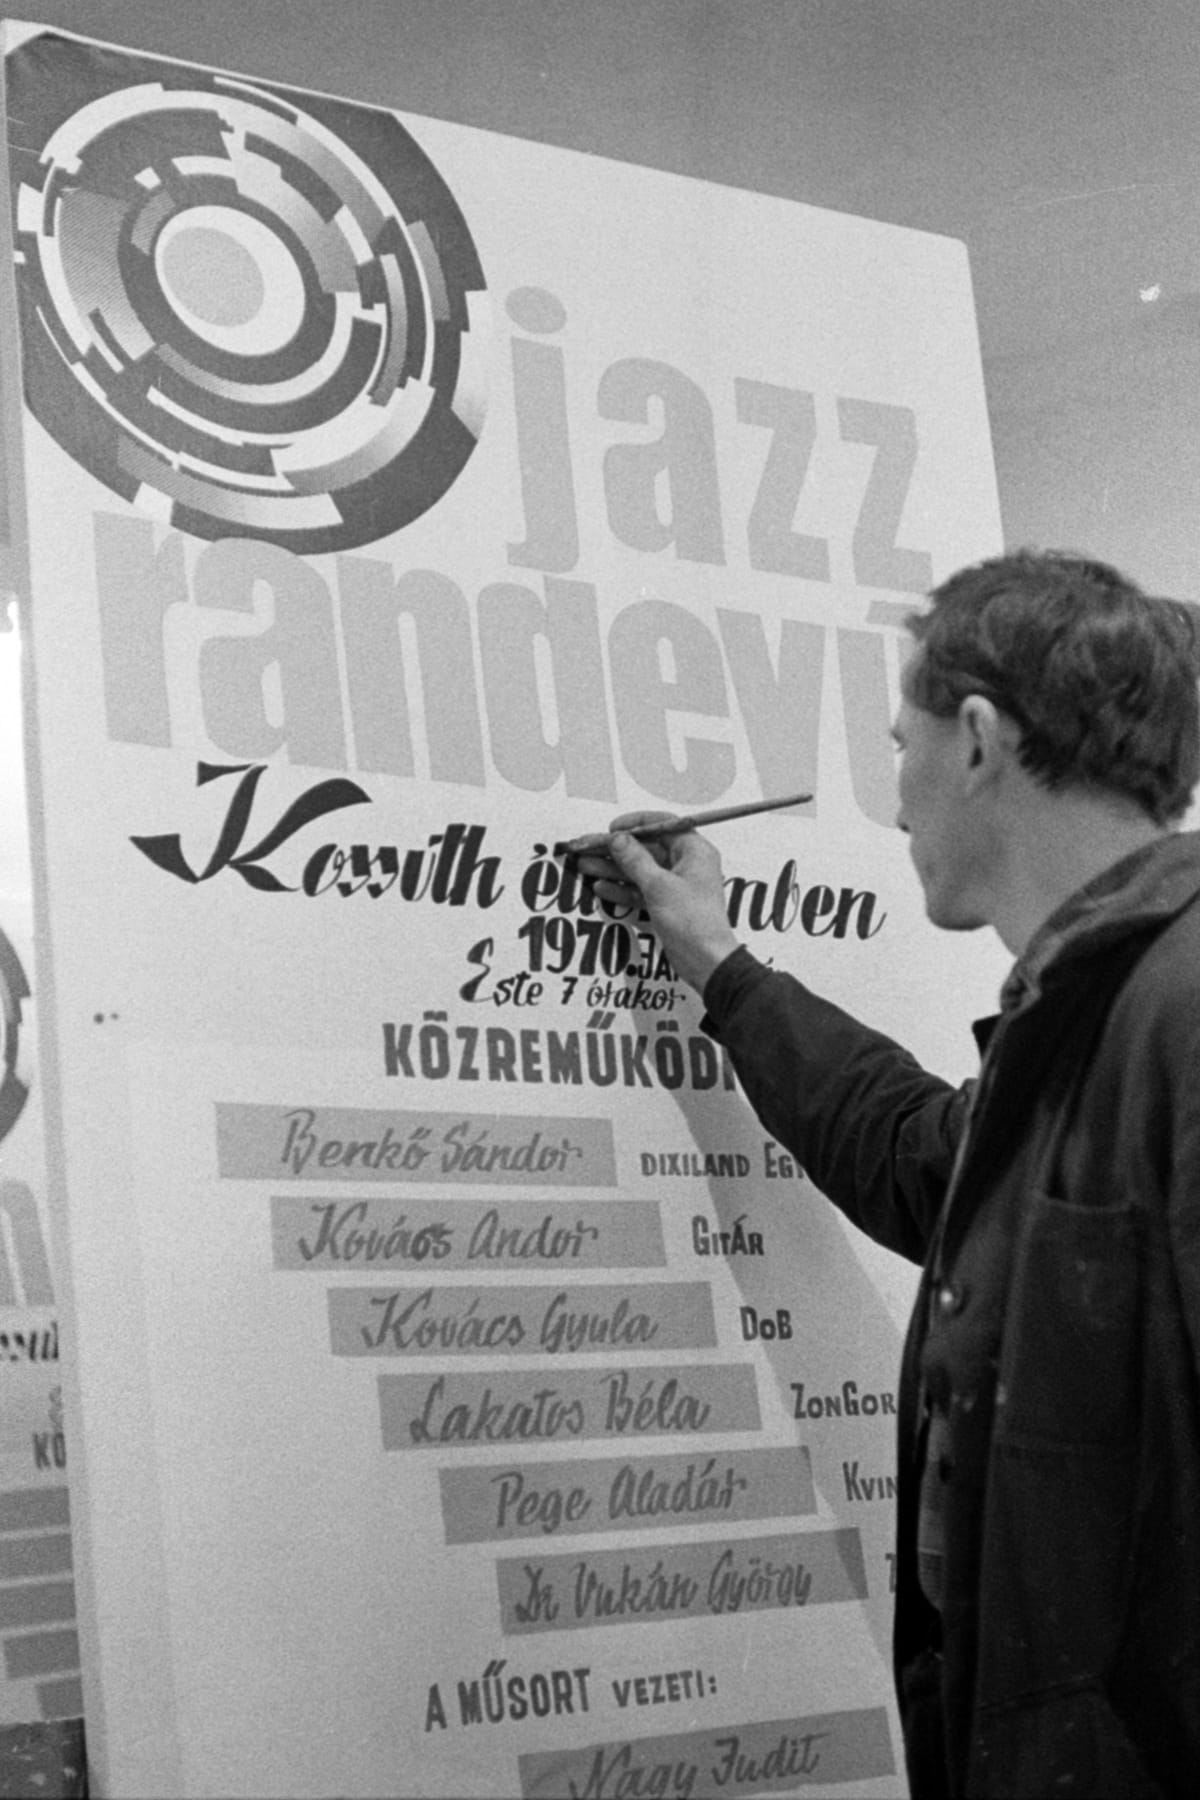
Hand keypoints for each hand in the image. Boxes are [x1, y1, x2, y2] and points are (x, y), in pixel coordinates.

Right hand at [574, 812, 740, 996]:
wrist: (706, 962)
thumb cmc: (691, 920)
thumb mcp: (659, 885)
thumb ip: (635, 859)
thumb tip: (617, 838)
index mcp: (694, 851)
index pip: (664, 824)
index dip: (635, 824)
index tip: (612, 828)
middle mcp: (686, 864)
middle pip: (646, 849)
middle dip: (615, 850)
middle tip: (586, 849)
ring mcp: (676, 885)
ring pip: (640, 870)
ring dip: (613, 869)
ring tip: (584, 866)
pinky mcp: (667, 905)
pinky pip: (641, 890)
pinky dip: (622, 889)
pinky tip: (600, 887)